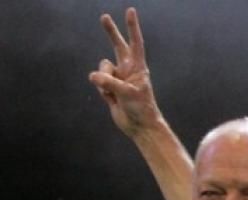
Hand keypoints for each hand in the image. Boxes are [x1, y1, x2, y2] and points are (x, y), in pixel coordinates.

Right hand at [88, 7, 162, 136]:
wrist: (139, 126)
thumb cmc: (141, 108)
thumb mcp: (127, 93)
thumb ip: (110, 82)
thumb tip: (93, 76)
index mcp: (138, 67)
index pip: (135, 43)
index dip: (132, 27)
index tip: (130, 11)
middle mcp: (128, 69)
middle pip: (117, 46)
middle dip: (111, 32)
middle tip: (104, 17)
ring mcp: (118, 77)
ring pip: (101, 68)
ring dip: (103, 79)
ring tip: (113, 93)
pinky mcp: (109, 87)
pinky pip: (98, 82)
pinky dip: (101, 90)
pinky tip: (111, 99)